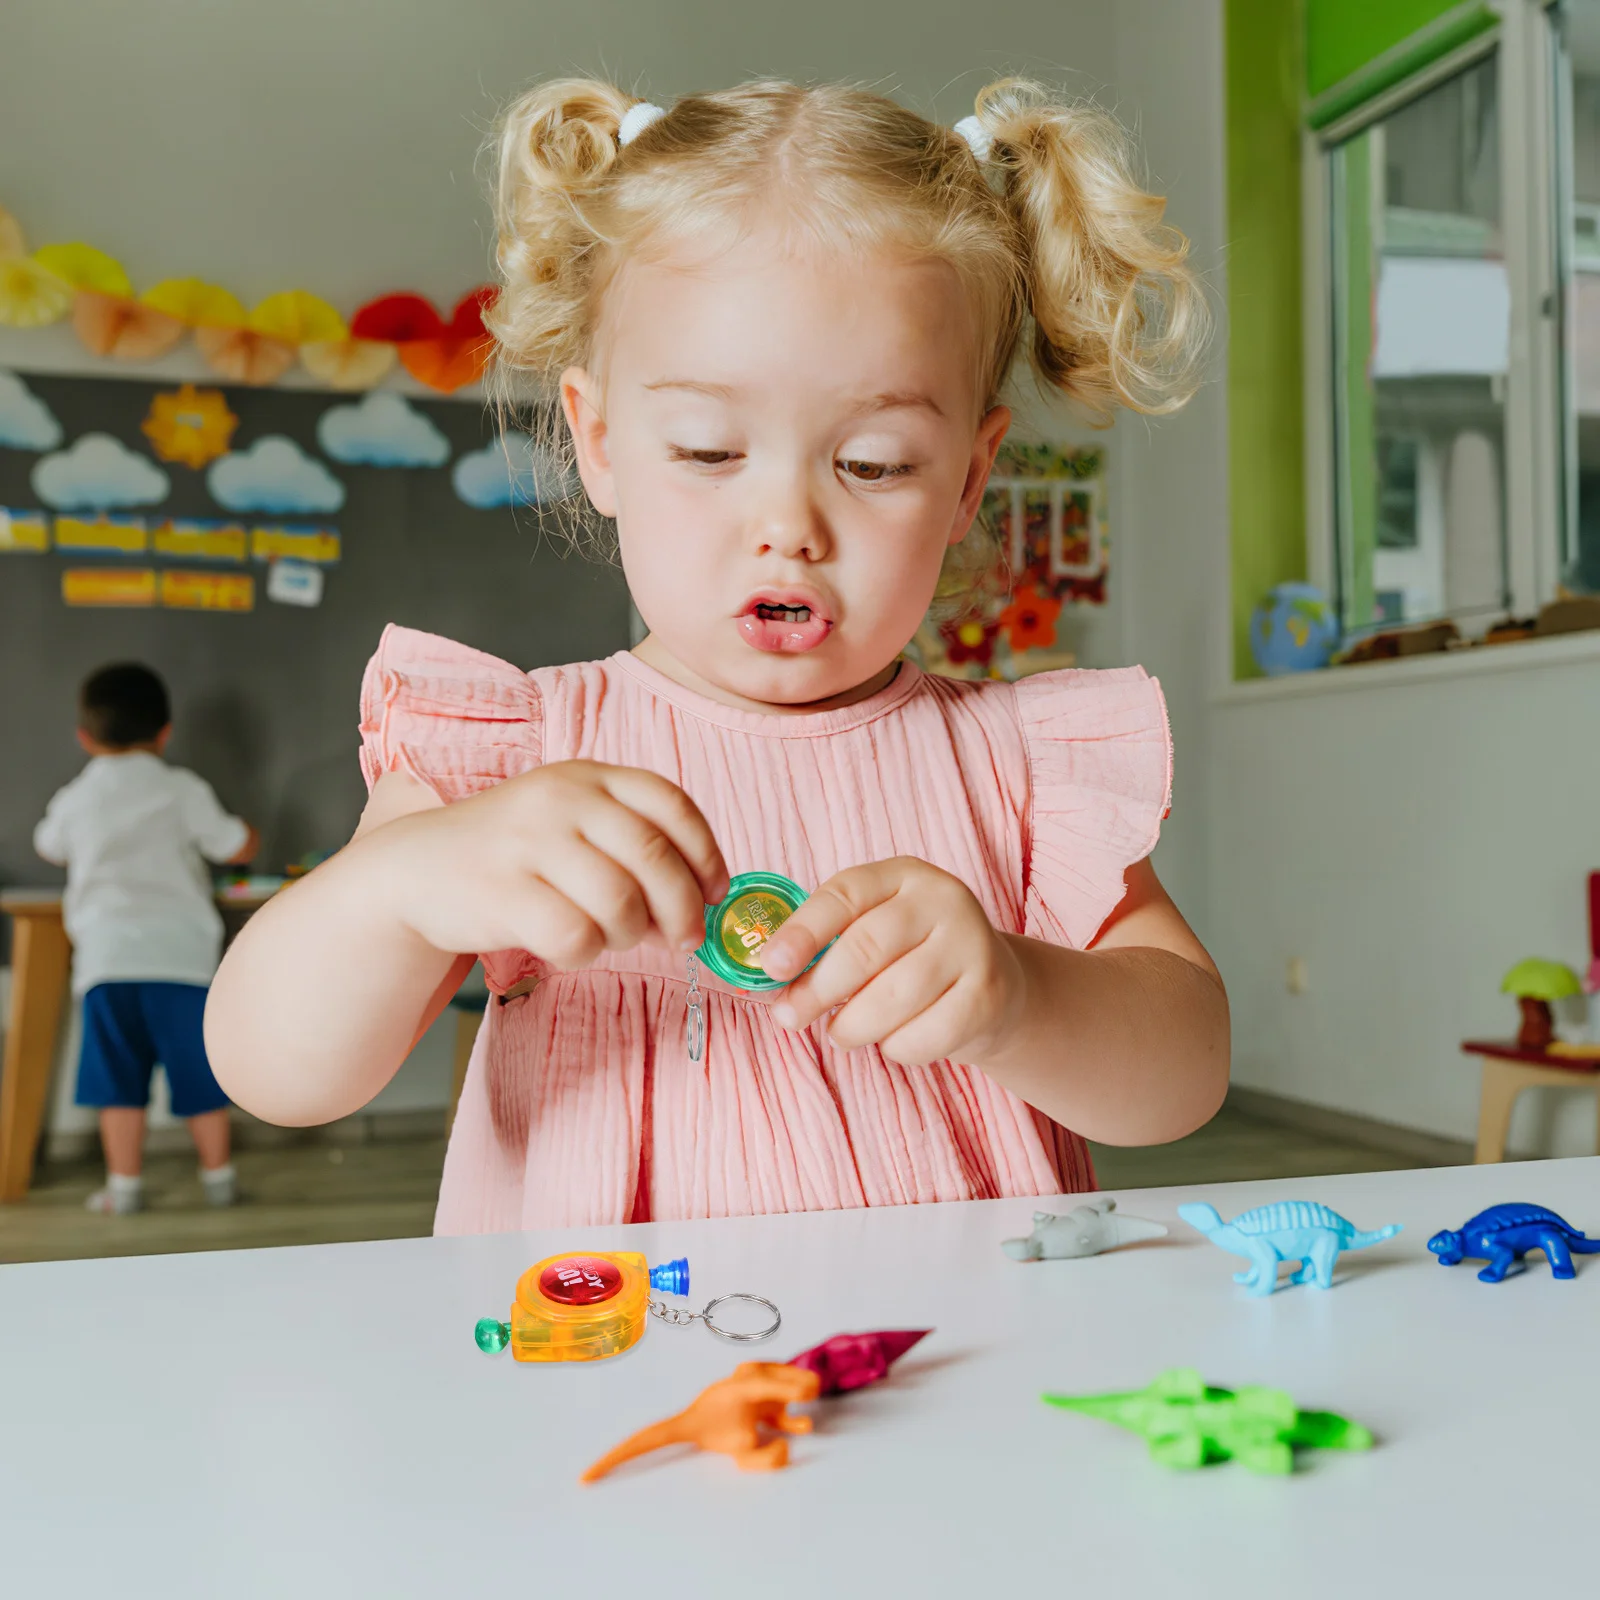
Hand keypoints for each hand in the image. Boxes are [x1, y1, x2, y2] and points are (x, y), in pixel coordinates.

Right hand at [367, 762, 727, 968]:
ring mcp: (528, 842)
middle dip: (683, 908)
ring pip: (620, 903)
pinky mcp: (501, 891)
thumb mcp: (572, 819)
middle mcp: (561, 798)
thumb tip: (705, 896)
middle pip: (654, 857)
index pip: (671, 804)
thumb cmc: (514, 853)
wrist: (415, 870)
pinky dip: (585, 952)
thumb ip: (633, 840)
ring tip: (611, 936)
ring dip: (630, 934)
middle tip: (684, 939)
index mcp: (588, 775)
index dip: (706, 854)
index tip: (715, 892)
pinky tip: (568, 945)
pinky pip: (575, 936)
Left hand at [761, 858, 1023, 1066]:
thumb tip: (769, 983)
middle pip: (866, 947)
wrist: (993, 987)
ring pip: (895, 996)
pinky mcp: (988, 995)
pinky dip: (896, 1048)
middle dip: (818, 989)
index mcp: (903, 875)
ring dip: (854, 1025)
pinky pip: (926, 1034)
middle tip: (790, 1016)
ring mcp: (971, 945)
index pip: (845, 894)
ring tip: (842, 1032)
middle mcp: (942, 899)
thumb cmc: (910, 958)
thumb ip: (825, 946)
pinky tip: (893, 1040)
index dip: (802, 931)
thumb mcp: (873, 929)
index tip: (772, 966)